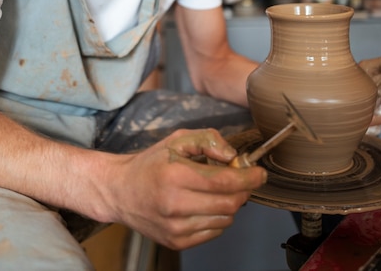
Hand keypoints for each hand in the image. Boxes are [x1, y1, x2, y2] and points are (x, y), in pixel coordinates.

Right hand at [106, 128, 265, 249]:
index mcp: (175, 175)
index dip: (248, 178)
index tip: (260, 173)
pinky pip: (213, 232)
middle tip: (241, 178)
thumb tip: (232, 156)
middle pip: (229, 203)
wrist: (120, 191)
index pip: (224, 182)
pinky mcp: (176, 241)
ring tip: (217, 190)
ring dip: (230, 204)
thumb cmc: (151, 163)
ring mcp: (175, 227)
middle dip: (243, 190)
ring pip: (224, 220)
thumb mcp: (177, 140)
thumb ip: (208, 140)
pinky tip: (206, 204)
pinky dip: (218, 218)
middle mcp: (175, 205)